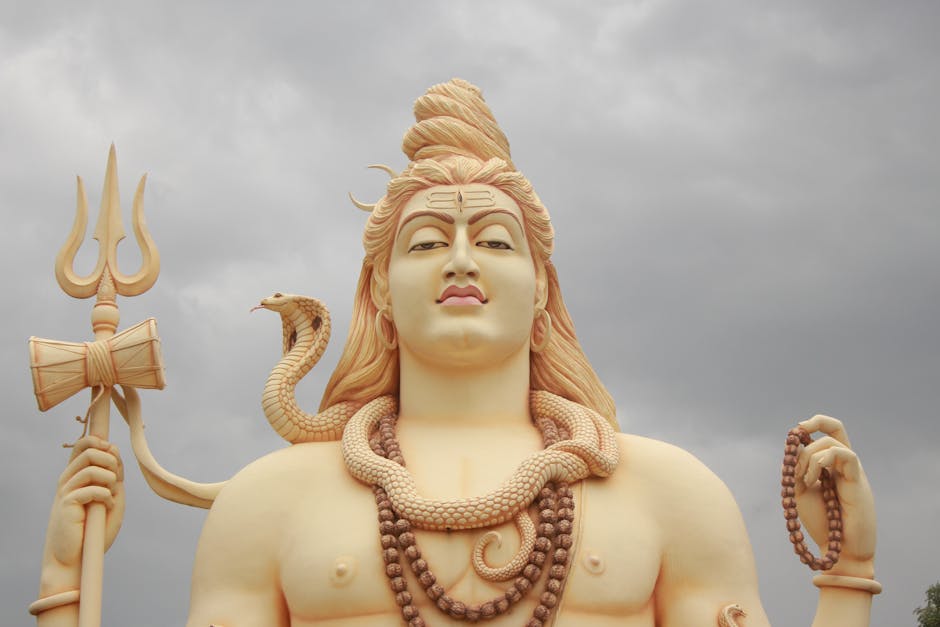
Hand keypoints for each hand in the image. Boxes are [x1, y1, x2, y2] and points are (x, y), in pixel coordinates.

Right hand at [44, 435, 125, 570]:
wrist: (79, 558)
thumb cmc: (96, 528)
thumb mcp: (113, 495)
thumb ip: (115, 473)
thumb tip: (112, 448)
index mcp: (77, 473)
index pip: (85, 443)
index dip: (103, 444)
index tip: (114, 461)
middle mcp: (69, 478)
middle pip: (89, 449)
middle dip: (111, 461)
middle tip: (115, 480)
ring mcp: (66, 489)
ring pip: (91, 467)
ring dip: (109, 479)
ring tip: (111, 495)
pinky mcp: (66, 503)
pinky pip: (92, 489)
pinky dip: (106, 496)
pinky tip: (106, 507)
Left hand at [793, 415, 875, 574]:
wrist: (838, 550)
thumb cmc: (821, 524)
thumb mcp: (800, 492)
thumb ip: (796, 470)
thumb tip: (793, 448)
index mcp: (830, 467)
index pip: (827, 435)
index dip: (814, 425)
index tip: (796, 430)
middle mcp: (843, 466)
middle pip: (836, 429)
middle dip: (814, 423)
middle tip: (797, 434)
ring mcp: (853, 472)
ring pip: (833, 442)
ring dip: (809, 456)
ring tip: (803, 480)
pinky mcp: (858, 481)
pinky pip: (845, 455)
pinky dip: (822, 460)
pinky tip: (812, 481)